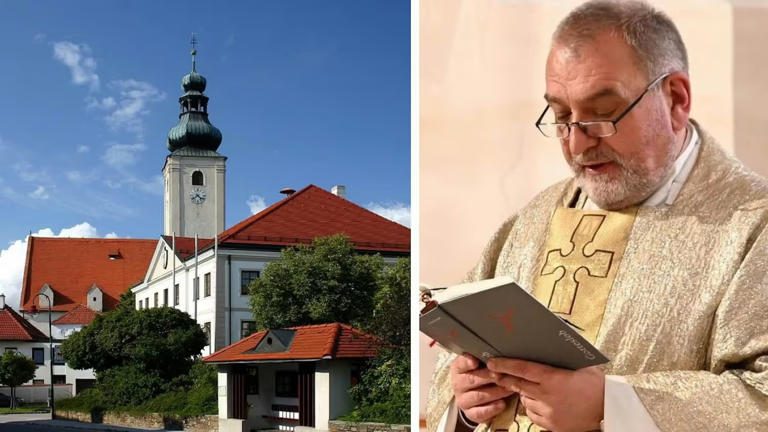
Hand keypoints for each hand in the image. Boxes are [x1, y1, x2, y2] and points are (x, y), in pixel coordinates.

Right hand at [450, 354, 515, 423]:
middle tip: (502, 375)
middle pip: (471, 380)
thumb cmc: (481, 374)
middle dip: (489, 377)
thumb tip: (497, 348)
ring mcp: (463, 400)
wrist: (474, 395)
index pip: (460, 364)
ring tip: (509, 388)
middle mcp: (458, 384)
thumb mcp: (480, 363)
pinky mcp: (470, 413)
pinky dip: (492, 409)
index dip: (467, 362)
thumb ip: (484, 357)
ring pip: (478, 396)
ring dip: (495, 392)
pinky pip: (480, 413)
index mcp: (458, 369)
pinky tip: (502, 404)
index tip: (475, 361)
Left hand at [487, 358, 603, 431]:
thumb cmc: (595, 384)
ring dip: (524, 392)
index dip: (505, 365)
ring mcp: (548, 412)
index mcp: (553, 378)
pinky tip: (541, 401)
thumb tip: (546, 345)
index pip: (522, 369)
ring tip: (533, 387)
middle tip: (494, 372)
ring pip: (525, 400)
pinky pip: (533, 413)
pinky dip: (533, 406)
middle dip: (504, 377)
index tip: (492, 362)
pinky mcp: (551, 424)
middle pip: (518, 385)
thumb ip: (559, 359)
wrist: (609, 408)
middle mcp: (547, 395)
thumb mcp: (578, 365)